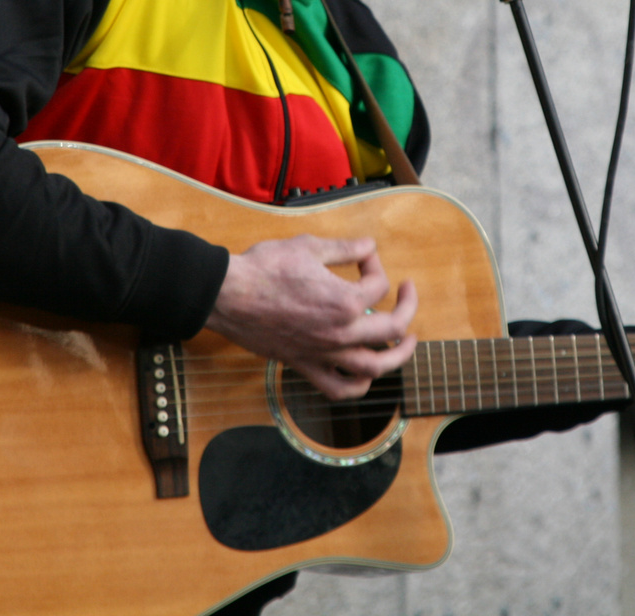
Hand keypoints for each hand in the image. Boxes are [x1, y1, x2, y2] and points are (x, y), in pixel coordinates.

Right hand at [204, 234, 417, 400]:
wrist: (227, 295)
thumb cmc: (265, 268)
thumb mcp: (309, 246)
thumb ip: (345, 248)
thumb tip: (368, 246)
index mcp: (344, 301)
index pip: (378, 284)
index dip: (374, 263)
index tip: (362, 255)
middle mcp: (340, 333)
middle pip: (392, 328)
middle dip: (407, 307)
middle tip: (407, 293)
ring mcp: (323, 353)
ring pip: (374, 367)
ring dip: (397, 355)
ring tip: (406, 342)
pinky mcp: (304, 365)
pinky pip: (338, 388)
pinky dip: (357, 386)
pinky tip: (364, 375)